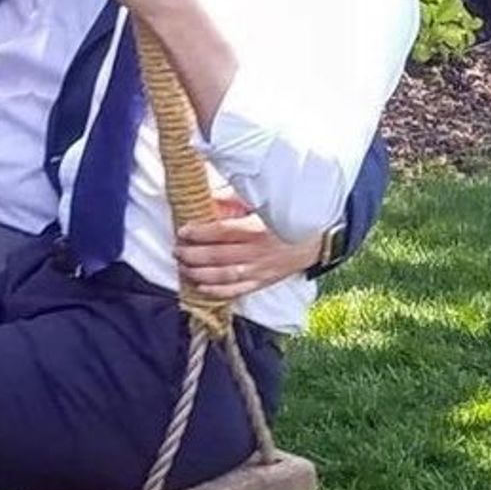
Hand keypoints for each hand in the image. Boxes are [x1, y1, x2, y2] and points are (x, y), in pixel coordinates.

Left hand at [176, 196, 321, 298]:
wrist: (313, 241)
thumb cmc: (284, 218)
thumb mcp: (261, 202)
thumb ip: (233, 200)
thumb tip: (207, 198)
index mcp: (256, 227)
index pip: (221, 232)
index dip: (199, 233)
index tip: (183, 231)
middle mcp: (257, 251)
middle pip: (218, 255)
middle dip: (192, 254)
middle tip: (177, 250)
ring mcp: (260, 270)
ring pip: (223, 275)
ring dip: (199, 273)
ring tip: (183, 267)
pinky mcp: (262, 282)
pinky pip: (236, 291)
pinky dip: (216, 291)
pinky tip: (200, 287)